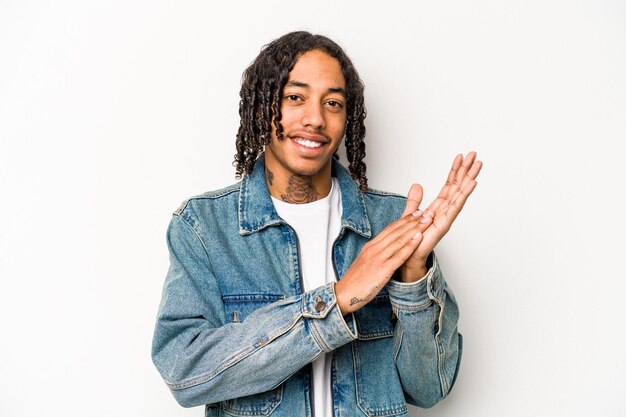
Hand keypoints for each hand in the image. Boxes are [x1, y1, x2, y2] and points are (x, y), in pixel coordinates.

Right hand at [334, 210, 431, 314]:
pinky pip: (399, 256)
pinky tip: (419, 238)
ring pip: (399, 240)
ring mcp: (378, 258)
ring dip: (415, 229)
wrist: (344, 294)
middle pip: (396, 231)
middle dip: (413, 220)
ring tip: (427, 221)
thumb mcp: (365, 262)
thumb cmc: (355, 281)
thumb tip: (387, 250)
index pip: (390, 229)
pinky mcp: (382, 270)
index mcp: (370, 246)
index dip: (405, 220)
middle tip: (427, 212)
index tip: (417, 213)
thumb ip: (376, 254)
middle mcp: (374, 249)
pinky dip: (410, 246)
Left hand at [398, 151, 482, 281]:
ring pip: (460, 194)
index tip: (461, 156)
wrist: (409, 257)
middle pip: (458, 186)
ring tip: (477, 166)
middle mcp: (445, 210)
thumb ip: (414, 200)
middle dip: (466, 170)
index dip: (455, 170)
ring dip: (469, 179)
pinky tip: (471, 184)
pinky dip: (463, 195)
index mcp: (438, 206)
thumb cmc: (412, 239)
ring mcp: (446, 217)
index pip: (449, 184)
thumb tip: (417, 185)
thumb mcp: (410, 214)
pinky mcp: (444, 224)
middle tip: (474, 154)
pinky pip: (455, 207)